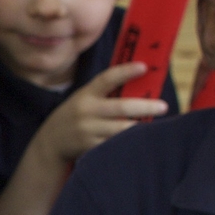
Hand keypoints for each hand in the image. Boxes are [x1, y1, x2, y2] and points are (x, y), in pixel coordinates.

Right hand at [33, 62, 168, 164]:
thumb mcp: (84, 99)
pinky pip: (115, 145)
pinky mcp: (90, 149)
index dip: (125, 71)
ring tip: (158, 127)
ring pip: (121, 130)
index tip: (144, 66)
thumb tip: (141, 82)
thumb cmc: (76, 115)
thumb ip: (105, 92)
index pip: (107, 78)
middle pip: (121, 108)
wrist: (50, 143)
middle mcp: (86, 112)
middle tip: (163, 106)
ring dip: (140, 128)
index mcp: (86, 94)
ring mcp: (87, 131)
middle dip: (145, 107)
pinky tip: (142, 142)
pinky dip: (130, 143)